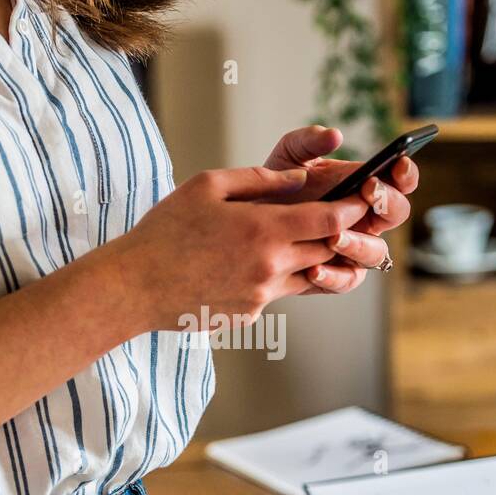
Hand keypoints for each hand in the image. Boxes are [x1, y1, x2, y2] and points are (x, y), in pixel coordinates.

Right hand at [116, 166, 370, 329]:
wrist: (135, 287)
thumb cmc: (165, 230)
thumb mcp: (208, 186)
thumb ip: (260, 180)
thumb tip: (300, 178)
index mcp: (264, 231)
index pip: (330, 221)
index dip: (352, 208)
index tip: (360, 198)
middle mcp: (271, 268)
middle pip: (327, 250)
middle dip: (337, 233)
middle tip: (340, 217)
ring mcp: (262, 296)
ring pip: (307, 275)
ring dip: (310, 256)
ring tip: (295, 237)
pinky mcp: (250, 315)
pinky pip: (276, 293)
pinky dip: (274, 276)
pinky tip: (246, 265)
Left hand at [263, 125, 420, 293]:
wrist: (249, 220)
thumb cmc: (278, 185)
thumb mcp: (289, 155)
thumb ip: (309, 141)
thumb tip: (334, 135)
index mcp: (366, 187)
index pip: (400, 180)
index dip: (405, 173)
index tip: (397, 164)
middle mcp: (366, 219)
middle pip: (397, 214)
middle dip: (388, 202)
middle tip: (367, 191)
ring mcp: (354, 248)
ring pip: (376, 253)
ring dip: (359, 244)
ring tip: (333, 236)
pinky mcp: (335, 274)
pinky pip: (346, 281)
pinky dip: (334, 276)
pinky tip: (314, 268)